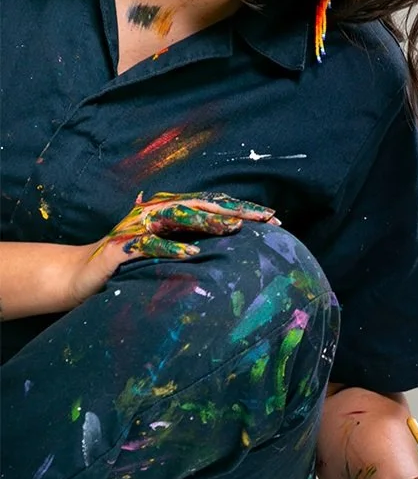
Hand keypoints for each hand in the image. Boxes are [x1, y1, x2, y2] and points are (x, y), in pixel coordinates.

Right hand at [66, 191, 279, 307]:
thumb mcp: (168, 248)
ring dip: (206, 221)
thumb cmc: (131, 262)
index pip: (214, 205)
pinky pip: (151, 245)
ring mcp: (139, 227)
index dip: (244, 209)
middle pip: (202, 204)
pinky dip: (172, 248)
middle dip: (235, 210)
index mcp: (171, 211)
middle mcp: (156, 212)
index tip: (276, 219)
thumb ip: (194, 239)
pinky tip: (192, 255)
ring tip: (233, 228)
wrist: (81, 274)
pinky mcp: (124, 246)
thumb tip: (234, 238)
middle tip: (266, 218)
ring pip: (178, 217)